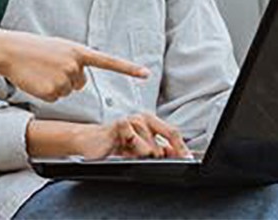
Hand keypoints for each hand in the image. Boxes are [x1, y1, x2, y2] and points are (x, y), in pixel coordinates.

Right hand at [0, 32, 148, 101]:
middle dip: (67, 78)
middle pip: (80, 83)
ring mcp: (64, 79)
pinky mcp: (52, 92)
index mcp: (78, 51)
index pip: (109, 62)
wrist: (10, 50)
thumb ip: (75, 62)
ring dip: (54, 85)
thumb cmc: (34, 49)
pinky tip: (36, 80)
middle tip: (48, 67)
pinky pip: (55, 98)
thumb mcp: (59, 49)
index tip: (146, 74)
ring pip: (67, 91)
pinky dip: (45, 92)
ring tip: (40, 72)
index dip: (129, 69)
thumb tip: (81, 83)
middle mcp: (75, 65)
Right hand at [68, 113, 190, 159]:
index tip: (187, 159)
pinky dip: (131, 150)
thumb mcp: (140, 149)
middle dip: (158, 156)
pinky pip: (135, 142)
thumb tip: (176, 154)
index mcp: (150, 122)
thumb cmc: (114, 144)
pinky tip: (122, 147)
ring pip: (150, 147)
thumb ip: (158, 150)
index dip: (181, 148)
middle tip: (146, 157)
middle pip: (164, 140)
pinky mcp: (120, 124)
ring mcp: (132, 120)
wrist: (90, 141)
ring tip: (129, 152)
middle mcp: (143, 118)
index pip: (172, 133)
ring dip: (141, 155)